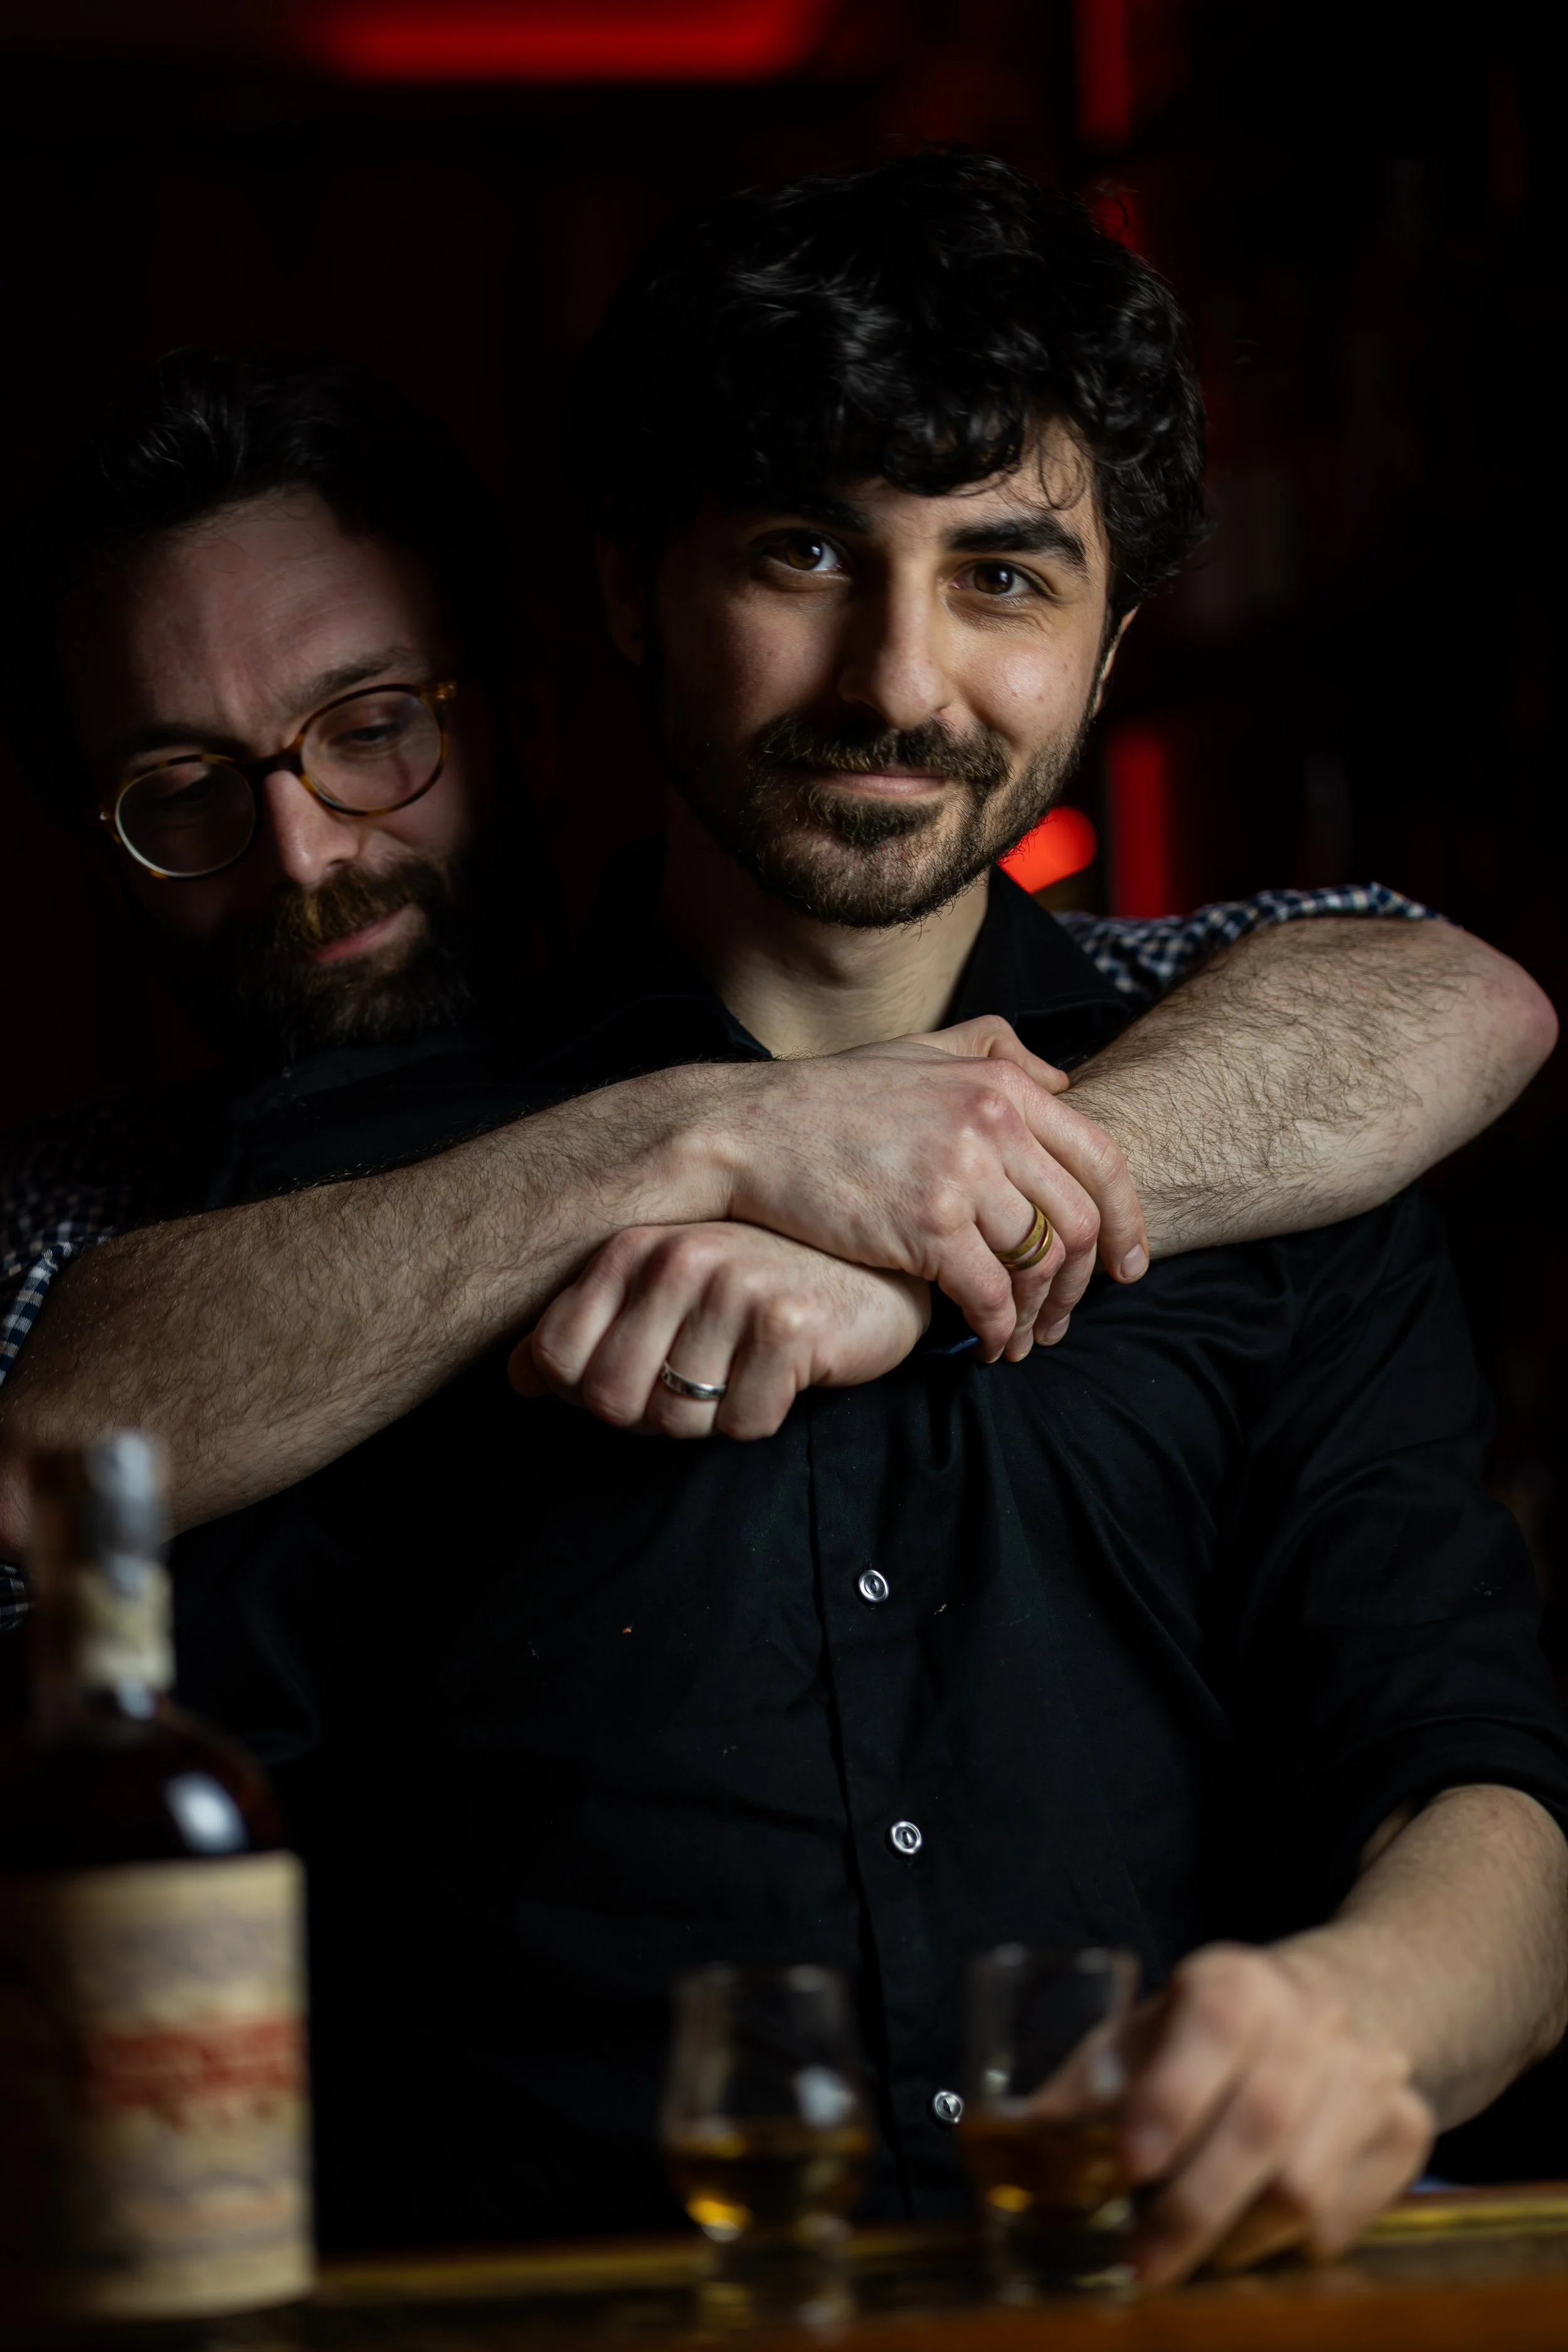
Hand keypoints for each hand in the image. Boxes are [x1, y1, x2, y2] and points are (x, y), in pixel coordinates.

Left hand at [509, 1222, 930, 1437]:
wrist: (874, 1270)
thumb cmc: (762, 1285)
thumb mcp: (665, 1291)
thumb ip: (588, 1328)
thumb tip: (515, 1380)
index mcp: (634, 1248)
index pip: (556, 1356)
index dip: (588, 1392)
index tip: (639, 1376)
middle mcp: (678, 1258)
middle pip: (611, 1399)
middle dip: (650, 1415)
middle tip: (702, 1383)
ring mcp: (734, 1288)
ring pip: (677, 1419)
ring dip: (711, 1418)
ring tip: (745, 1372)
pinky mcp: (789, 1326)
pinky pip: (743, 1423)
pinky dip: (761, 1416)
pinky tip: (785, 1374)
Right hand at [703, 1016, 1147, 1362]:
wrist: (748, 1132)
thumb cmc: (829, 1100)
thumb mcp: (916, 1051)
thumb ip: (990, 1051)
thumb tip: (1059, 1076)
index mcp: (999, 1083)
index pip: (1100, 1158)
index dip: (1128, 1220)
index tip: (1127, 1265)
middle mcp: (993, 1123)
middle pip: (1079, 1220)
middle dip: (1083, 1283)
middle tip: (1065, 1318)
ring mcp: (961, 1174)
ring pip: (1040, 1262)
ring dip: (1039, 1314)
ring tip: (1021, 1338)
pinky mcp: (926, 1226)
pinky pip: (990, 1294)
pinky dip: (998, 1329)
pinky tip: (985, 1344)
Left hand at [1118, 1943, 1432, 2284]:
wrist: (1341, 2002)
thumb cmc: (1214, 2033)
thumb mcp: (1147, 2030)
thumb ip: (1091, 2080)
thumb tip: (1026, 2136)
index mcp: (1235, 1980)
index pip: (1213, 2029)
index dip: (1173, 2099)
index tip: (1132, 2165)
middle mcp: (1311, 2018)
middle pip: (1260, 2127)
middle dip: (1192, 2208)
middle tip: (1143, 2262)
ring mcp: (1370, 2072)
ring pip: (1305, 2187)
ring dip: (1238, 2239)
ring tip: (1194, 2254)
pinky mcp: (1409, 2128)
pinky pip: (1346, 2219)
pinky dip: (1291, 2247)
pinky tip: (1253, 2236)